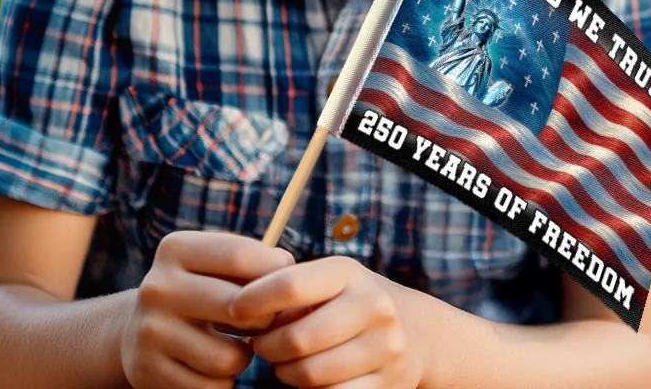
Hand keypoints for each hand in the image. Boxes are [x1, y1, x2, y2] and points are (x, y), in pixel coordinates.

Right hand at [120, 229, 294, 387]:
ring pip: (228, 357)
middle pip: (237, 307)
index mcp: (175, 249)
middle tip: (263, 322)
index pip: (238, 256)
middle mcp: (157, 287)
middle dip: (263, 319)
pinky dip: (223, 382)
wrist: (138, 330)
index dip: (273, 273)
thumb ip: (250, 261)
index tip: (285, 284)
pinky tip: (213, 368)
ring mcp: (150, 331)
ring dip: (243, 357)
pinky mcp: (148, 371)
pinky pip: (211, 387)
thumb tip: (285, 266)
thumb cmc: (196, 290)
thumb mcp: (212, 264)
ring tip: (236, 347)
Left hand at [226, 255, 426, 388]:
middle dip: (267, 346)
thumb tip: (236, 308)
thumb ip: (289, 288)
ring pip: (311, 374)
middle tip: (260, 345)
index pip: (290, 284)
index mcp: (349, 273)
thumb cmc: (352, 301)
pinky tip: (309, 377)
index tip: (232, 310)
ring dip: (285, 373)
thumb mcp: (330, 281)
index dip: (254, 300)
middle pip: (297, 338)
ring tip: (283, 361)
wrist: (418, 332)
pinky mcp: (388, 386)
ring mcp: (386, 349)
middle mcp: (373, 307)